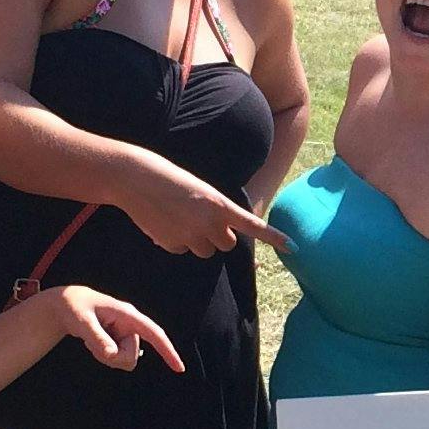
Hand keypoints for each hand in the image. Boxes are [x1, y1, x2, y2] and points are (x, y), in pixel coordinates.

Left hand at [37, 284, 185, 374]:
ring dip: (106, 357)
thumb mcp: (81, 322)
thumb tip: (112, 354)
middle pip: (131, 356)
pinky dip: (104, 356)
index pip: (154, 333)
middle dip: (111, 357)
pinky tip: (95, 342)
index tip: (179, 368)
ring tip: (92, 340)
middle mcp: (131, 324)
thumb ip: (97, 338)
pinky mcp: (121, 340)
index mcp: (128, 314)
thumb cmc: (75, 308)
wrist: (68, 304)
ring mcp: (127, 333)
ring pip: (124, 360)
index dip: (167, 351)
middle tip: (90, 344)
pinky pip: (118, 359)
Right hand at [125, 155, 284, 258]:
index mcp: (219, 204)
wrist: (135, 177)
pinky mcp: (171, 244)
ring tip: (179, 218)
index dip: (274, 238)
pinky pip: (181, 250)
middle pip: (226, 245)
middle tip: (202, 221)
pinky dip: (175, 241)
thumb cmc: (167, 177)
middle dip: (218, 237)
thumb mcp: (199, 189)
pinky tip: (163, 222)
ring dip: (198, 240)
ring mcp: (190, 236)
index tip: (293, 247)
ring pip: (205, 251)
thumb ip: (213, 212)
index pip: (252, 225)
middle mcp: (209, 223)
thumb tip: (215, 238)